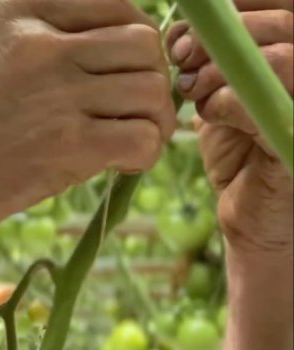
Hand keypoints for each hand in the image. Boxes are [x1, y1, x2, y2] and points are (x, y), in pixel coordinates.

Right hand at [0, 0, 174, 232]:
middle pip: (143, 45)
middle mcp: (41, 42)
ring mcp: (56, 92)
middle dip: (150, 79)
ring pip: (151, 89)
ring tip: (130, 140)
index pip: (117, 4)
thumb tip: (131, 39)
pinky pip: (143, 137)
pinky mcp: (68, 143)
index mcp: (22, 8)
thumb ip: (50, 33)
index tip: (123, 73)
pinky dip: (146, 153)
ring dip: (154, 119)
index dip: (134, 41)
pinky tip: (122, 164)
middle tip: (134, 111)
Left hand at [167, 0, 292, 254]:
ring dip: (219, 72)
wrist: (252, 216)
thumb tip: (181, 31)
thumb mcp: (221, 94)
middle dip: (218, 37)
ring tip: (194, 92)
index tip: (186, 36)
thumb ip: (208, 59)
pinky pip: (264, 103)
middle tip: (182, 61)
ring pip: (280, 57)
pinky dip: (226, 103)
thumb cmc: (241, 153)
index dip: (234, 10)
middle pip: (281, 22)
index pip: (278, 5)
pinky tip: (210, 115)